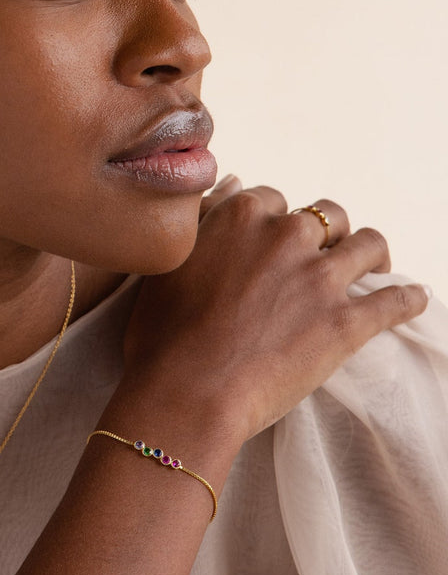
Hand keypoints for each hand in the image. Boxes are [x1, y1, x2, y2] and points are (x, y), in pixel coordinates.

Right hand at [123, 183, 429, 442]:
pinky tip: (412, 301)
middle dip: (328, 234)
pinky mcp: (346, 322)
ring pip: (369, 245)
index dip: (276, 222)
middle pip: (327, 215)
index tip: (275, 244)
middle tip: (321, 259)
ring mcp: (318, 277)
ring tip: (370, 273)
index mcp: (239, 216)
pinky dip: (408, 299)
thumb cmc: (162, 332)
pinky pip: (396, 301)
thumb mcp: (170, 262)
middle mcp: (284, 234)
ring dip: (371, 257)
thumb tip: (234, 184)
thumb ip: (206, 218)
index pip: (274, 199)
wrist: (185, 390)